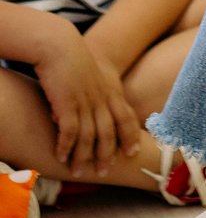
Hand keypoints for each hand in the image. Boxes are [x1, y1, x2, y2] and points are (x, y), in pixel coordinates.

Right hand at [34, 23, 139, 175]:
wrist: (61, 44)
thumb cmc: (74, 58)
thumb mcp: (93, 75)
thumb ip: (95, 93)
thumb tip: (87, 113)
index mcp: (110, 90)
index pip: (126, 117)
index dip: (130, 136)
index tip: (132, 153)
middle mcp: (100, 98)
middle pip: (109, 133)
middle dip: (106, 155)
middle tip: (103, 172)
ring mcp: (85, 101)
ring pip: (89, 137)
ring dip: (84, 157)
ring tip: (78, 172)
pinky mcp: (67, 103)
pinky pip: (69, 132)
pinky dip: (66, 146)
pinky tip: (61, 156)